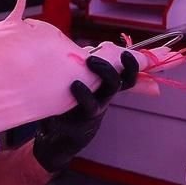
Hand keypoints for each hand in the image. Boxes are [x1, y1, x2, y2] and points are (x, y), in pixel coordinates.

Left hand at [32, 53, 138, 173]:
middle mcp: (100, 102)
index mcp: (104, 89)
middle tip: (90, 60)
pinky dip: (59, 118)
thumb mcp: (81, 81)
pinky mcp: (72, 131)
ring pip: (93, 106)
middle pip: (113, 86)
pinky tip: (54, 112)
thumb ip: (90, 65)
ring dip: (85, 95)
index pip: (126, 77)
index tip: (125, 54)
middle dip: (106, 72)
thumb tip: (102, 44)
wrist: (57, 140)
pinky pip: (67, 124)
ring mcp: (87, 118)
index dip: (131, 66)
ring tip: (74, 84)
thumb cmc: (69, 103)